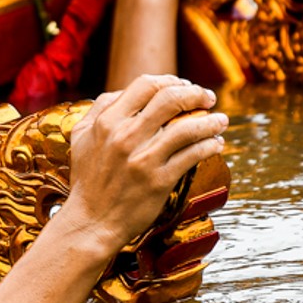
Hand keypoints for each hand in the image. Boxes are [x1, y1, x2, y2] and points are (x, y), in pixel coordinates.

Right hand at [59, 74, 227, 250]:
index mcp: (106, 122)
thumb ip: (99, 110)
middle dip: (197, 94)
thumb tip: (126, 92)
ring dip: (211, 121)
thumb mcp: (81, 138)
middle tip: (208, 99)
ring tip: (220, 121)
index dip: (170, 80)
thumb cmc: (88, 180)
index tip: (184, 86)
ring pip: (188, 127)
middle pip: (171, 98)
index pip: (145, 85)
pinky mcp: (159, 180)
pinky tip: (215, 144)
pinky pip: (193, 154)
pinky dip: (210, 145)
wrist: (91, 222)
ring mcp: (143, 158)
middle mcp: (125, 136)